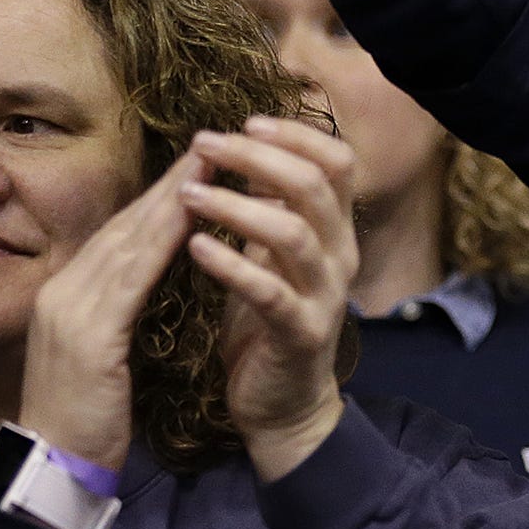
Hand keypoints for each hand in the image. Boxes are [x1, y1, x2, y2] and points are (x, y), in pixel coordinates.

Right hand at [17, 149, 210, 472]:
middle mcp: (62, 291)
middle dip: (172, 183)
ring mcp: (70, 310)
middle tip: (215, 145)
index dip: (159, 197)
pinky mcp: (88, 336)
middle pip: (125, 224)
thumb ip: (114, 312)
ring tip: (213, 164)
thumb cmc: (85, 418)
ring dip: (174, 199)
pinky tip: (192, 216)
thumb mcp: (99, 354)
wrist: (51, 471)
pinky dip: (163, 242)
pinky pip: (132, 278)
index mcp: (64, 295)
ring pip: (129, 240)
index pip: (119, 233)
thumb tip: (145, 279)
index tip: (198, 165)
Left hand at [181, 118, 357, 479]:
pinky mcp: (300, 335)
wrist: (281, 406)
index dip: (296, 135)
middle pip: (315, 186)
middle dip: (258, 158)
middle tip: (205, 145)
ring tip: (188, 194)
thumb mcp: (272, 256)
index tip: (246, 122)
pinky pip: (270, 292)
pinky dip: (232, 265)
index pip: (337, 162)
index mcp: (336, 232)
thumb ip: (270, 208)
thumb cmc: (266, 323)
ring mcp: (325, 297)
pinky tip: (196, 248)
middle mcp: (340, 257)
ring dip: (237, 207)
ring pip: (295, 234)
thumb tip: (245, 148)